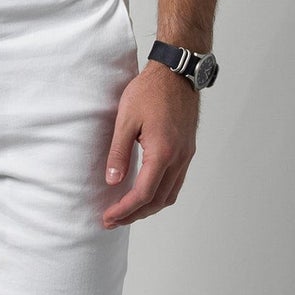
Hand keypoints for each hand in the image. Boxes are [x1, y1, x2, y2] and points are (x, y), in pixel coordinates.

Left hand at [101, 61, 198, 226]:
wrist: (176, 73)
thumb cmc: (150, 91)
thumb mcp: (125, 120)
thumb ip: (118, 153)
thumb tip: (112, 181)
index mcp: (162, 152)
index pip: (143, 194)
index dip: (124, 210)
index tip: (108, 217)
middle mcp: (178, 158)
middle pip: (157, 201)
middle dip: (134, 215)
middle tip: (112, 220)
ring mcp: (186, 155)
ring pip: (169, 195)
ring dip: (148, 208)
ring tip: (126, 212)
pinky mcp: (187, 151)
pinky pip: (176, 183)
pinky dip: (160, 195)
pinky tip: (145, 193)